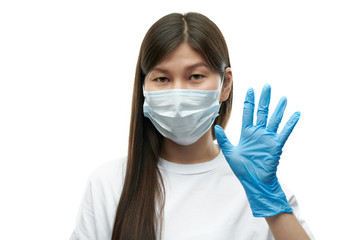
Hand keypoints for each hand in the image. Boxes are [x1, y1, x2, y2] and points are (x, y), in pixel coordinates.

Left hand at [214, 84, 299, 216]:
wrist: (254, 181)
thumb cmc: (242, 168)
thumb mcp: (230, 153)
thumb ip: (224, 140)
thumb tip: (216, 126)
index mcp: (246, 133)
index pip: (248, 113)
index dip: (249, 101)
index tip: (250, 89)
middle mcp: (258, 133)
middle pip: (262, 112)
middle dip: (264, 99)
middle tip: (267, 86)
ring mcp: (268, 138)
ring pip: (274, 119)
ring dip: (278, 109)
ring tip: (283, 97)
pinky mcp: (276, 145)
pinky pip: (284, 132)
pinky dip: (290, 123)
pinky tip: (296, 114)